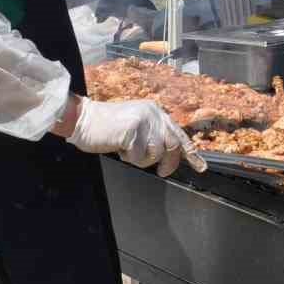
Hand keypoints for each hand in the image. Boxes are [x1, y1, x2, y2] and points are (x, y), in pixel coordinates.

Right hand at [69, 98, 205, 176]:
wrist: (83, 119)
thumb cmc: (107, 127)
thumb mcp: (136, 126)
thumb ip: (153, 134)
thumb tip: (170, 152)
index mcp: (155, 111)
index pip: (178, 133)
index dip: (190, 152)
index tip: (200, 166)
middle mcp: (153, 113)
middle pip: (172, 145)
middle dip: (167, 163)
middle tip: (162, 171)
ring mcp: (144, 121)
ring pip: (156, 153)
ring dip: (142, 159)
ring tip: (128, 150)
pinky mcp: (133, 130)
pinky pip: (140, 156)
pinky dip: (130, 158)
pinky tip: (120, 148)